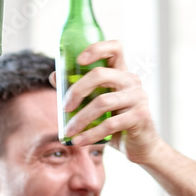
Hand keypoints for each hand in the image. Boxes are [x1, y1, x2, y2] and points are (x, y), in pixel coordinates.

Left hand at [59, 40, 163, 163]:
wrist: (141, 146)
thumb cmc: (117, 122)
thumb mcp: (97, 103)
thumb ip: (79, 89)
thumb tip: (54, 76)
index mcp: (121, 72)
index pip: (114, 48)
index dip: (96, 49)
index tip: (78, 61)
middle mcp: (131, 80)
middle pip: (100, 74)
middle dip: (77, 90)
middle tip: (64, 108)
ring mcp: (138, 97)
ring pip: (102, 102)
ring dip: (80, 118)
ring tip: (68, 131)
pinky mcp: (140, 116)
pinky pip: (110, 124)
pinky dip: (91, 134)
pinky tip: (79, 141)